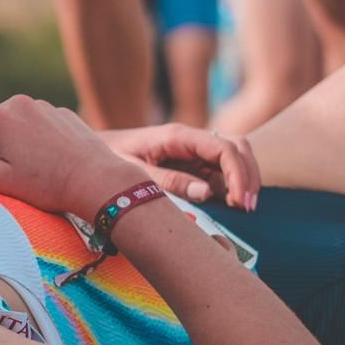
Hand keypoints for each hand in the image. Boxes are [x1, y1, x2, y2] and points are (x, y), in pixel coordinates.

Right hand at [0, 95, 143, 218]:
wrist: (99, 180)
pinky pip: (31, 123)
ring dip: (6, 145)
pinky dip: (29, 141)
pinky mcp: (58, 112)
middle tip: (2, 177)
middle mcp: (16, 104)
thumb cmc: (47, 185)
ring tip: (29, 172)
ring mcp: (40, 105)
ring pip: (7, 123)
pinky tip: (48, 163)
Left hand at [101, 123, 260, 209]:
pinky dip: (231, 186)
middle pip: (237, 147)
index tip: (240, 202)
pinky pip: (220, 171)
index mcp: (178, 136)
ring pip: (233, 157)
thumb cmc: (111, 160)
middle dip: (249, 174)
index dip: (238, 174)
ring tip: (244, 208)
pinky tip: (231, 206)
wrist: (94, 152)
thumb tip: (207, 193)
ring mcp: (193, 150)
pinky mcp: (192, 163)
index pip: (223, 148)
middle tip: (248, 207)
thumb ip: (169, 181)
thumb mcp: (135, 173)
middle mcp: (191, 140)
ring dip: (244, 179)